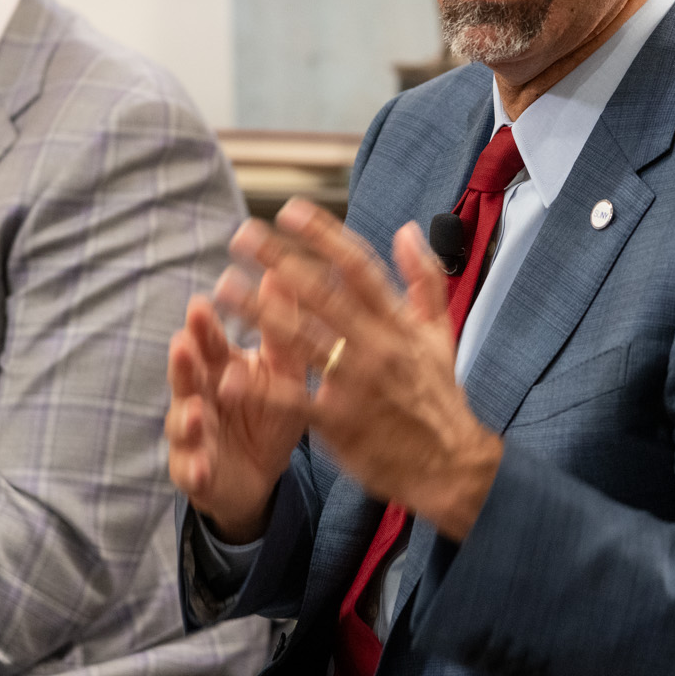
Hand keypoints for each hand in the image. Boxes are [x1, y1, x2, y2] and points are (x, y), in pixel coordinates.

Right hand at [166, 288, 312, 542]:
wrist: (261, 474)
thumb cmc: (267, 413)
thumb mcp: (282, 374)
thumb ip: (279, 332)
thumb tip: (279, 274)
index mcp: (218, 368)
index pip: (208, 343)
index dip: (202, 327)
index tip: (200, 306)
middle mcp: (196, 396)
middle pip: (186, 376)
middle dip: (183, 363)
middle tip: (183, 345)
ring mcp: (190, 435)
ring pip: (182, 423)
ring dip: (186, 417)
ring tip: (194, 410)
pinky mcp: (193, 472)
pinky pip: (192, 471)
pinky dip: (195, 469)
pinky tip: (201, 468)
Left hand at [233, 199, 503, 540]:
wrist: (451, 464)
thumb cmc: (439, 396)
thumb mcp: (441, 332)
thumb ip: (426, 278)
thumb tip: (408, 230)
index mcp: (397, 322)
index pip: (358, 267)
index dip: (323, 236)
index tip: (290, 211)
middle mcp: (375, 346)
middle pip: (322, 294)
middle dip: (280, 261)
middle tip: (241, 235)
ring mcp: (356, 384)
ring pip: (301, 340)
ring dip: (259, 312)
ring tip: (224, 287)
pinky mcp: (339, 423)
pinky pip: (294, 402)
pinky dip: (261, 389)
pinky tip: (228, 375)